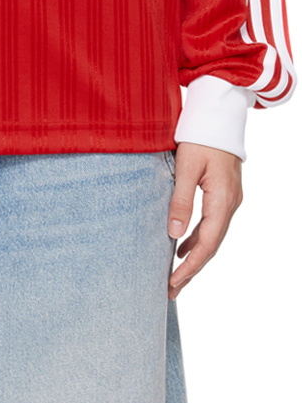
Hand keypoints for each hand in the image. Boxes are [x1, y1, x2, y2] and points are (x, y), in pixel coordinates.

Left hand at [167, 141, 242, 298]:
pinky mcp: (225, 193)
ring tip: (174, 274)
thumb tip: (174, 234)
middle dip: (191, 269)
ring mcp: (230, 199)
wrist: (220, 113)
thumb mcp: (186, 166)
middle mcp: (230, 204)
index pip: (206, 244)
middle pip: (212, 246)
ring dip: (194, 255)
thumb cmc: (201, 136)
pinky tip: (183, 244)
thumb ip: (180, 200)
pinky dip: (198, 238)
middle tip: (171, 289)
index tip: (172, 283)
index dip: (189, 267)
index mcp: (222, 200)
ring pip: (213, 236)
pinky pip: (213, 223)